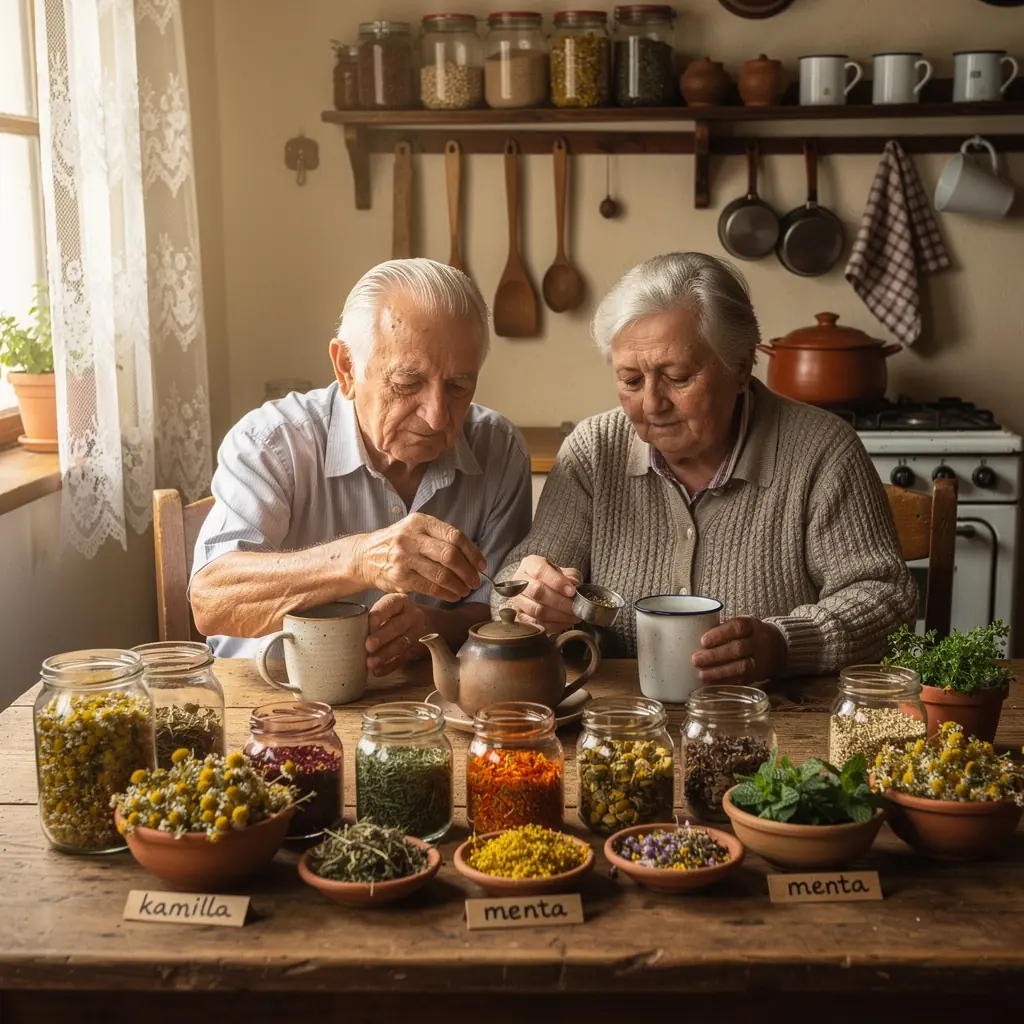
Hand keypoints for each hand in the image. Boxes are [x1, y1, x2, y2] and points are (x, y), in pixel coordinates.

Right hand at [356, 512, 485, 602]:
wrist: (365, 556)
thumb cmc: (398, 543)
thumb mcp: (416, 529)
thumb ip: (440, 537)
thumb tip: (472, 556)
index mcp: (420, 522)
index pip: (454, 536)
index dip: (472, 552)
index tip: (482, 564)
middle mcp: (411, 538)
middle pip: (450, 555)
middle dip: (468, 571)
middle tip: (476, 581)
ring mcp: (404, 558)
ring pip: (442, 574)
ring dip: (459, 585)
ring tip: (466, 590)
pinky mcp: (400, 578)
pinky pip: (430, 588)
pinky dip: (446, 594)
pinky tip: (453, 595)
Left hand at [365, 593, 428, 675]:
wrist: (424, 623)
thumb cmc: (395, 615)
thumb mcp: (388, 607)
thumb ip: (373, 614)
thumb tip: (348, 626)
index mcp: (401, 602)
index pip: (392, 604)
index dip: (381, 613)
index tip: (369, 622)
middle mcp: (411, 616)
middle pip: (397, 626)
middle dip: (382, 637)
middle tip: (368, 645)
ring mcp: (415, 634)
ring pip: (400, 644)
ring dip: (384, 654)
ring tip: (370, 662)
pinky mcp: (415, 650)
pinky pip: (403, 659)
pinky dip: (389, 666)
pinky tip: (377, 671)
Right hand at [508, 555, 581, 634]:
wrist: (539, 587)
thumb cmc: (553, 578)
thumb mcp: (564, 571)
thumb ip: (570, 577)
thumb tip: (574, 586)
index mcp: (530, 564)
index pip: (540, 571)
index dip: (557, 582)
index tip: (572, 591)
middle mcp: (520, 581)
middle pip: (537, 592)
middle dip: (560, 602)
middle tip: (575, 607)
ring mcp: (518, 600)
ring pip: (536, 610)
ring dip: (558, 615)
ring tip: (573, 616)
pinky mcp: (520, 616)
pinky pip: (535, 624)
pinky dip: (553, 625)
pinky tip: (565, 622)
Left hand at [692, 617, 787, 684]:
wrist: (779, 647)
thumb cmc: (748, 634)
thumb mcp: (740, 625)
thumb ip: (721, 630)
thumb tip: (690, 636)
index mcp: (751, 625)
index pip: (737, 627)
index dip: (720, 634)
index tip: (703, 641)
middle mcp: (758, 642)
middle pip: (738, 649)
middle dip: (715, 655)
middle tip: (696, 660)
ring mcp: (760, 660)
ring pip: (742, 667)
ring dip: (719, 672)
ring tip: (701, 674)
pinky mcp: (758, 675)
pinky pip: (743, 681)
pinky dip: (726, 683)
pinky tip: (711, 684)